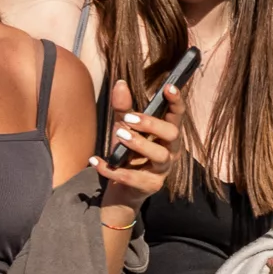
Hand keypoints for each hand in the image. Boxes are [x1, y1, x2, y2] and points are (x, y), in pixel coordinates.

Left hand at [91, 79, 182, 208]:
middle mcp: (170, 151)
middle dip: (151, 124)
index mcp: (167, 135)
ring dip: (139, 144)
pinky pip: (131, 177)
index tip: (168, 88)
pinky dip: (111, 169)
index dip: (176, 102)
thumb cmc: (128, 155)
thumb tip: (120, 83)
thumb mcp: (125, 129)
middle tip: (128, 119)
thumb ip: (124, 109)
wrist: (122, 190)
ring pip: (159, 156)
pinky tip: (95, 161)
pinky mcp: (149, 186)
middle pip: (172, 134)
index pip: (177, 116)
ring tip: (119, 134)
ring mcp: (162, 170)